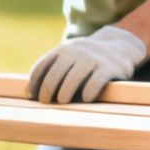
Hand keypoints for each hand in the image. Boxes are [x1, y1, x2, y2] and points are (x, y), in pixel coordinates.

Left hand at [27, 25, 145, 102]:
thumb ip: (53, 69)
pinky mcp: (109, 68)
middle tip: (47, 102)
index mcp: (62, 50)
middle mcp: (76, 51)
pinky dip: (89, 91)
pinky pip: (96, 81)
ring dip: (65, 92)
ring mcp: (93, 58)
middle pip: (55, 74)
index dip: (34, 84)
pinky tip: (86, 99)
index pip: (41, 67)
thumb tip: (28, 93)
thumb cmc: (87, 60)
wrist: (121, 47)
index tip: (33, 97)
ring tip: (63, 102)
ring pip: (74, 78)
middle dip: (47, 90)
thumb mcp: (70, 58)